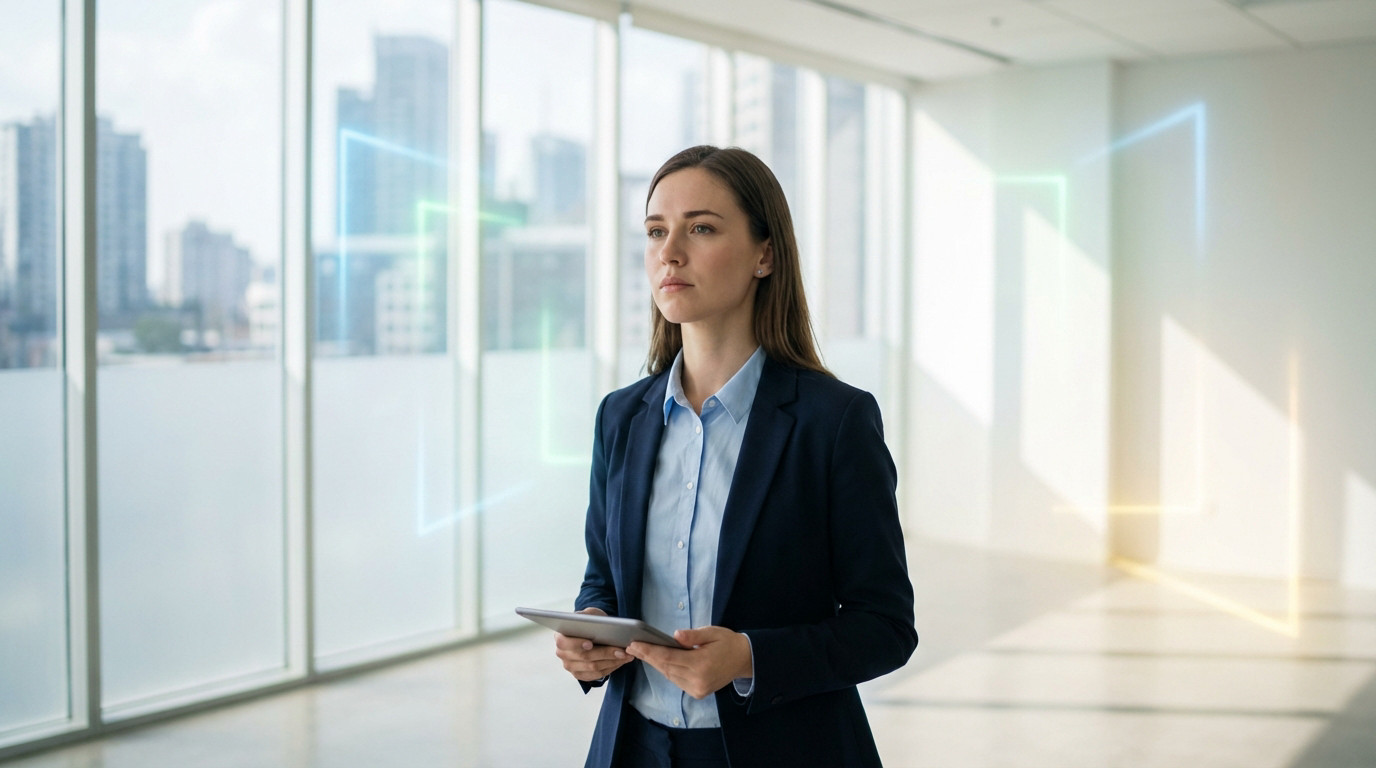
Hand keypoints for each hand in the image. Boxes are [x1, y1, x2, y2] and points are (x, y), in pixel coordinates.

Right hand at [554, 607, 633, 681]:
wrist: (592, 632)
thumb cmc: (590, 622)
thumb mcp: (588, 614)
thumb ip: (586, 616)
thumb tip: (589, 621)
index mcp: (560, 637)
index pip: (564, 643)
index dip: (577, 644)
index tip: (591, 643)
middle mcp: (562, 654)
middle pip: (584, 657)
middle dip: (605, 653)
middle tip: (622, 650)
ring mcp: (570, 666)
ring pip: (593, 668)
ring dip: (612, 662)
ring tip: (626, 656)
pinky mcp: (580, 674)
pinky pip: (597, 675)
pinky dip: (611, 668)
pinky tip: (621, 662)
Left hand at [626, 626, 752, 699]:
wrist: (744, 660)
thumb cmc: (728, 642)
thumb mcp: (712, 632)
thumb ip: (693, 635)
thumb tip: (675, 635)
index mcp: (702, 663)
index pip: (669, 657)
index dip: (650, 651)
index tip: (635, 644)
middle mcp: (698, 680)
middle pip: (666, 667)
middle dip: (648, 656)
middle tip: (632, 647)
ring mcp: (698, 688)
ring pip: (670, 675)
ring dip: (656, 664)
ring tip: (642, 652)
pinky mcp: (698, 692)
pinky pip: (677, 680)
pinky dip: (667, 670)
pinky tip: (659, 661)